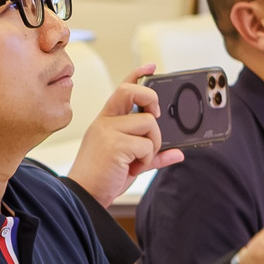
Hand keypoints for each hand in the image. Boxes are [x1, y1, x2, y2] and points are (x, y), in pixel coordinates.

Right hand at [65, 69, 180, 208]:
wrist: (85, 196)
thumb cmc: (103, 177)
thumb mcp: (131, 162)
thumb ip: (154, 154)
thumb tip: (178, 152)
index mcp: (107, 120)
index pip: (121, 89)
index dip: (137, 75)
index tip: (151, 67)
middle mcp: (106, 121)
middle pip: (131, 91)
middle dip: (151, 98)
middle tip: (156, 116)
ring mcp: (109, 131)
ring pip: (148, 122)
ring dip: (153, 143)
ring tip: (139, 159)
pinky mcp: (115, 144)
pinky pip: (146, 145)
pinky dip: (146, 159)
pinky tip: (133, 168)